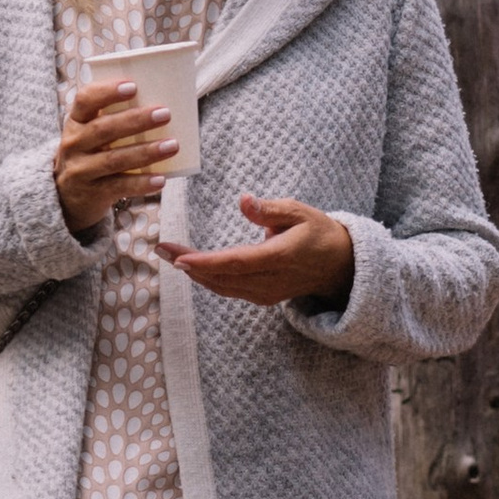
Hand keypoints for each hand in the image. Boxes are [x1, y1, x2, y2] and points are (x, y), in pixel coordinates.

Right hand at [54, 78, 176, 228]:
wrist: (68, 197)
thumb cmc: (90, 154)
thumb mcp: (90, 134)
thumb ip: (112, 119)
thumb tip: (157, 106)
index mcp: (75, 121)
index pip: (85, 100)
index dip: (107, 91)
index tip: (133, 86)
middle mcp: (74, 144)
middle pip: (104, 129)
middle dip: (136, 120)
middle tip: (164, 114)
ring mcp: (81, 170)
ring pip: (114, 159)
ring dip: (146, 152)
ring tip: (172, 146)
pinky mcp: (93, 193)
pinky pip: (120, 186)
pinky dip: (141, 183)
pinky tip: (160, 179)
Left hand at [156, 197, 354, 307]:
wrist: (338, 266)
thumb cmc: (318, 232)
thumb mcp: (300, 211)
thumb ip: (270, 209)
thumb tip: (243, 201)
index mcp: (279, 258)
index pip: (235, 262)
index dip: (205, 262)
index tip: (179, 257)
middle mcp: (270, 281)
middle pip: (221, 277)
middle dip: (188, 264)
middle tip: (160, 248)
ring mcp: (265, 293)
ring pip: (222, 287)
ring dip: (194, 272)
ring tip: (168, 255)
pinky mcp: (262, 297)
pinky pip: (229, 289)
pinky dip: (208, 278)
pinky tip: (191, 266)